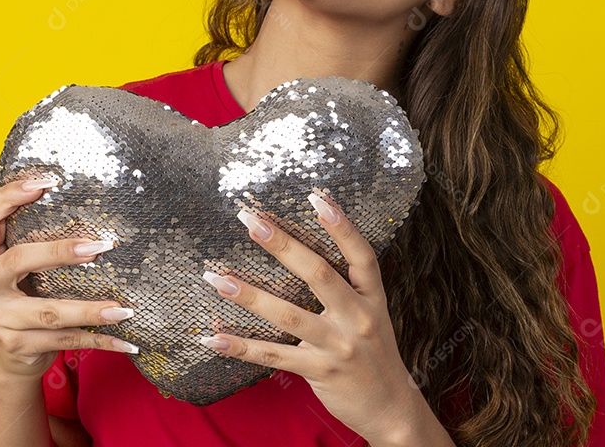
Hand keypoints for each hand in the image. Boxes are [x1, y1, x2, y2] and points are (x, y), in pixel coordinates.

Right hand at [0, 177, 140, 379]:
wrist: (10, 362)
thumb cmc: (23, 303)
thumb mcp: (21, 273)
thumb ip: (36, 245)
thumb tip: (93, 216)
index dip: (12, 194)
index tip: (49, 181)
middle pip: (18, 260)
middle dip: (60, 251)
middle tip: (100, 245)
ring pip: (49, 311)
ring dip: (90, 310)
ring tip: (124, 308)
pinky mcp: (16, 347)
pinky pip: (65, 340)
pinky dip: (100, 341)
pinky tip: (127, 342)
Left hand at [199, 188, 419, 440]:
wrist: (391, 408)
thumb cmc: (374, 353)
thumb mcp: (373, 314)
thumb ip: (349, 286)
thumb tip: (306, 249)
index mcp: (372, 298)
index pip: (360, 255)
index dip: (341, 225)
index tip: (315, 196)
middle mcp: (358, 318)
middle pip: (318, 274)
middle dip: (281, 245)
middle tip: (250, 220)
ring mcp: (339, 346)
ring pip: (289, 316)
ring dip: (250, 295)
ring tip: (216, 277)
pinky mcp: (319, 372)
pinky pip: (274, 356)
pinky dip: (241, 348)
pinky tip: (213, 338)